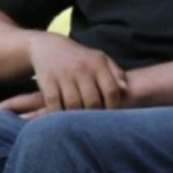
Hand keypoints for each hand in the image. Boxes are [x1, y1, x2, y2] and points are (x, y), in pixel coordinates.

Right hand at [0, 33, 128, 117]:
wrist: (48, 47)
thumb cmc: (80, 58)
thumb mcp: (100, 59)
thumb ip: (116, 73)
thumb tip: (125, 90)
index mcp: (98, 63)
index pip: (111, 91)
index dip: (113, 108)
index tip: (111, 118)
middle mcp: (82, 68)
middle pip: (93, 102)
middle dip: (94, 116)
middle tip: (94, 124)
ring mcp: (64, 75)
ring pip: (74, 105)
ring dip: (76, 118)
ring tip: (79, 124)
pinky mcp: (47, 81)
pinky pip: (54, 104)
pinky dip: (58, 114)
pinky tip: (62, 119)